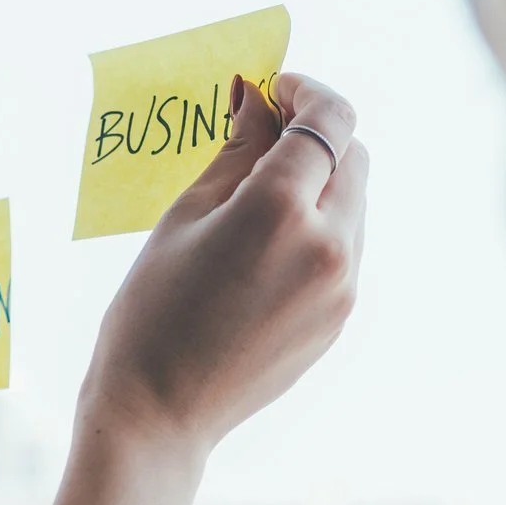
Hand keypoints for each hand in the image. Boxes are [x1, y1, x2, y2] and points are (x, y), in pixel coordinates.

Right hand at [35, 74, 367, 504]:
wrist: (159, 414)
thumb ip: (236, 149)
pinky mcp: (341, 316)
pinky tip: (264, 243)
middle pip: (353, 155)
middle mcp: (329, 244)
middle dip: (315, 135)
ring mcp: (343, 285)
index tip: (272, 90)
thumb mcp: (184, 216)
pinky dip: (318, 225)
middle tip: (261, 133)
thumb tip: (258, 94)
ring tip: (256, 194)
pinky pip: (346, 246)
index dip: (304, 91)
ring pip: (354, 202)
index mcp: (281, 210)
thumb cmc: (151, 310)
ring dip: (320, 181)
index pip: (329, 119)